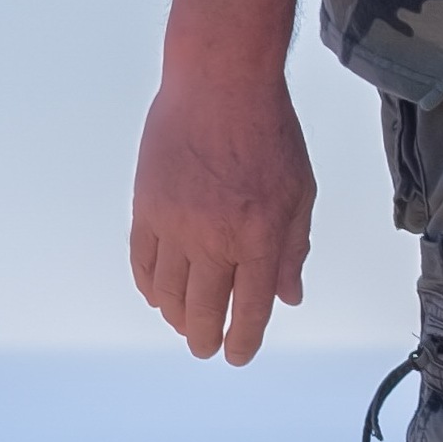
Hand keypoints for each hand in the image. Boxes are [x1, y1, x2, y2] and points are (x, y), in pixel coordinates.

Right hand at [129, 71, 311, 362]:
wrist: (220, 87)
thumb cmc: (269, 134)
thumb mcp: (300, 191)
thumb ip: (292, 248)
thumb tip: (288, 296)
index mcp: (259, 234)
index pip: (251, 305)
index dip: (244, 338)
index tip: (238, 354)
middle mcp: (214, 236)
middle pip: (203, 307)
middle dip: (205, 336)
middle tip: (206, 348)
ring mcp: (174, 224)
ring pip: (168, 292)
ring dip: (176, 315)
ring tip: (186, 324)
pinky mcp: (146, 209)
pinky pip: (142, 262)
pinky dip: (149, 286)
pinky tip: (158, 296)